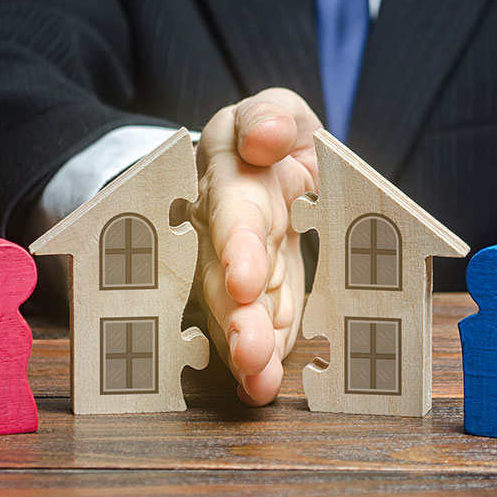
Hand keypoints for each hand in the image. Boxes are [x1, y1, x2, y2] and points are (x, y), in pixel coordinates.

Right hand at [190, 88, 320, 405]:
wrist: (265, 159)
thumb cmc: (270, 134)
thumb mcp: (274, 111)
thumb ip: (270, 117)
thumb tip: (265, 136)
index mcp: (231, 179)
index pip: (232, 213)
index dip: (237, 247)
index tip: (245, 281)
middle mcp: (224, 229)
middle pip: (223, 275)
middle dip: (236, 316)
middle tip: (250, 352)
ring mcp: (238, 266)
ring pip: (235, 310)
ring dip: (245, 346)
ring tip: (257, 380)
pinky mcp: (257, 292)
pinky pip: (258, 325)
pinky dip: (261, 357)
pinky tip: (263, 385)